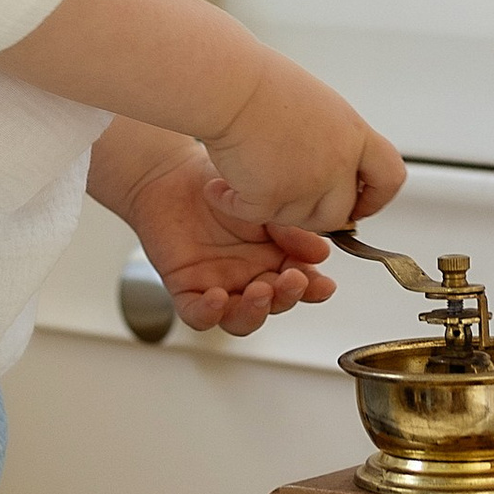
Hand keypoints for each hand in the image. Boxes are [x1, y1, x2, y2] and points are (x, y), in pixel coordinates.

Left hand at [124, 147, 336, 337]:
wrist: (170, 174)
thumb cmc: (215, 185)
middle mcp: (248, 277)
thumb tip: (321, 252)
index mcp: (273, 259)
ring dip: (254, 311)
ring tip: (260, 291)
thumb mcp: (261, 203)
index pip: (300, 284)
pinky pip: (197, 314)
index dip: (313, 289)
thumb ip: (289, 229)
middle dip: (287, 297)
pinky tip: (217, 298)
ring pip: (241, 319)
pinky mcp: (186, 289)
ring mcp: (218, 286)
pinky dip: (209, 312)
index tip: (323, 284)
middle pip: (274, 304)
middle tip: (292, 279)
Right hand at [204, 51, 404, 242]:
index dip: (375, 199)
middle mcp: (337, 163)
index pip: (388, 178)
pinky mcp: (270, 197)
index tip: (359, 204)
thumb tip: (330, 169)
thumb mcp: (319, 106)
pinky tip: (221, 188)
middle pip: (338, 213)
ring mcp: (306, 185)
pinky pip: (255, 216)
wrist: (230, 83)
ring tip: (249, 180)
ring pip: (296, 220)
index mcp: (353, 135)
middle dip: (313, 213)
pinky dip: (233, 204)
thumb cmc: (263, 84)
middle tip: (286, 199)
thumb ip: (333, 140)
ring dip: (272, 207)